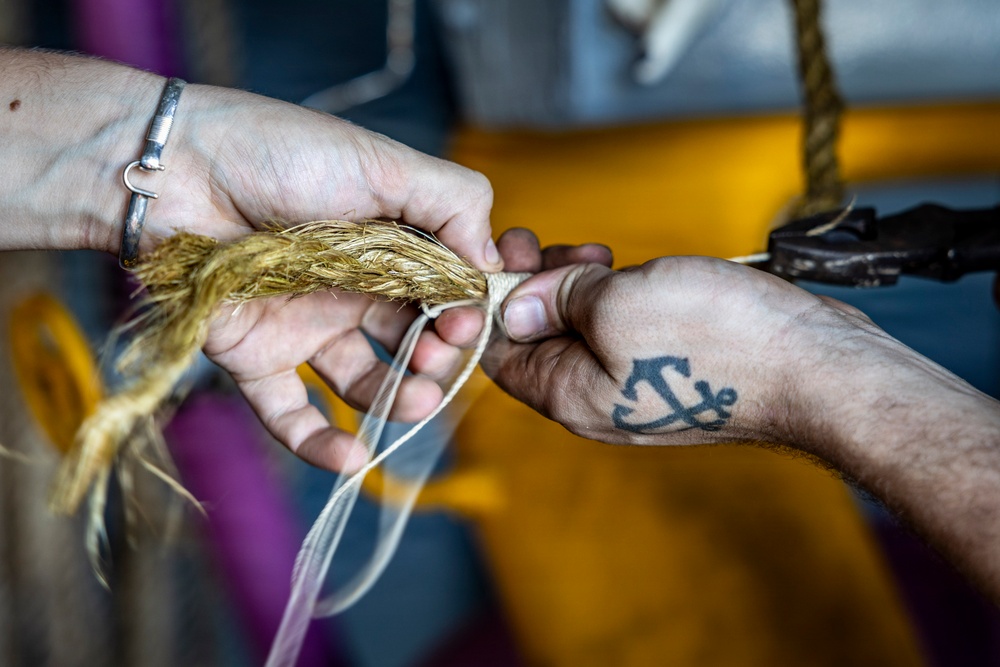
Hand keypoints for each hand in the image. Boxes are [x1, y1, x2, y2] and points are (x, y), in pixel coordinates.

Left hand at [0, 49, 500, 472]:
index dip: (463, 316)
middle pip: (412, 343)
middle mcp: (352, 291)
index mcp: (387, 247)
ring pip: (364, 382)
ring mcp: (305, 327)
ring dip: (399, 400)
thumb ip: (454, 204)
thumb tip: (493, 266)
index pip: (445, 296)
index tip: (469, 322)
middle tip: (437, 356)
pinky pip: (291, 413)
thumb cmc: (282, 154)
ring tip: (415, 401)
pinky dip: (322, 443)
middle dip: (437, 359)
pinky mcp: (255, 358)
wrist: (176, 166)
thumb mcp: (385, 165)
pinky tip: (355, 458)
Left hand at [482, 229, 878, 449]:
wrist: (816, 369)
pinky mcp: (669, 367)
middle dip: (535, 283)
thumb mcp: (618, 302)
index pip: (497, 352)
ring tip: (598, 254)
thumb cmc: (719, 340)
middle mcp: (595, 398)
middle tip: (555, 244)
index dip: (493, 298)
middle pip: (536, 337)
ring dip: (576, 284)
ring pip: (580, 328)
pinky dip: (613, 295)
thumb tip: (517, 300)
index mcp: (568, 395)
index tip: (509, 251)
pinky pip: (620, 330)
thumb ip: (557, 298)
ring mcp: (634, 384)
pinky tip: (626, 269)